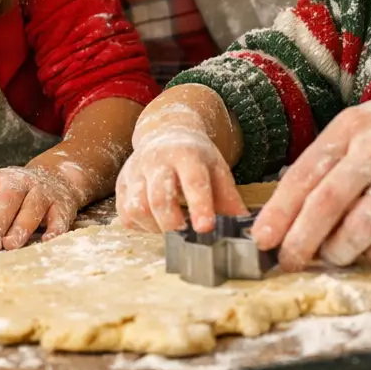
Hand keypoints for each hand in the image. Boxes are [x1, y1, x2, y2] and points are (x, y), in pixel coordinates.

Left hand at [0, 166, 84, 248]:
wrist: (54, 178)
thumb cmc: (10, 192)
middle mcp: (19, 183)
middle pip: (8, 199)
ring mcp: (42, 193)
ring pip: (32, 207)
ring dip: (22, 226)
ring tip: (10, 245)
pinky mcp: (62, 205)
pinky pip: (59, 217)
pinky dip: (54, 229)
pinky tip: (47, 242)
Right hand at [115, 127, 248, 233]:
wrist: (166, 132)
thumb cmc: (196, 158)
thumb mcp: (217, 170)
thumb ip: (230, 200)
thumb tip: (249, 232)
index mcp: (187, 155)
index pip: (193, 181)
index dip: (199, 206)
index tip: (206, 228)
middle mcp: (157, 161)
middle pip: (159, 197)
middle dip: (172, 224)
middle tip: (186, 237)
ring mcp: (135, 171)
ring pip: (137, 207)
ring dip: (155, 226)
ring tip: (171, 230)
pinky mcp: (121, 184)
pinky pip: (125, 214)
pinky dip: (141, 226)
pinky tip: (155, 223)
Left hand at [253, 79, 370, 268]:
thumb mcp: (362, 123)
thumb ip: (331, 157)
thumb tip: (292, 202)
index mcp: (349, 127)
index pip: (304, 173)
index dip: (279, 210)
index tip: (261, 237)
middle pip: (326, 202)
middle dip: (301, 238)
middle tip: (287, 260)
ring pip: (361, 225)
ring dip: (340, 250)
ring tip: (331, 257)